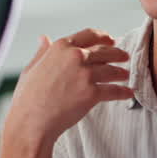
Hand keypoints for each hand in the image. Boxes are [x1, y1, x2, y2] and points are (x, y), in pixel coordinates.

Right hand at [4, 28, 133, 144]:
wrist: (31, 122)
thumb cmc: (27, 98)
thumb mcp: (31, 68)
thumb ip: (42, 52)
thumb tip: (44, 38)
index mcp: (61, 47)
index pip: (89, 34)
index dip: (103, 37)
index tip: (111, 40)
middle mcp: (75, 57)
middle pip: (105, 51)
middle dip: (117, 53)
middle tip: (124, 57)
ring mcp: (85, 75)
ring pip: (111, 70)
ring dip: (121, 73)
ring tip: (125, 75)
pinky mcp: (92, 93)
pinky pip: (114, 91)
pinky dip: (123, 92)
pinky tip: (129, 93)